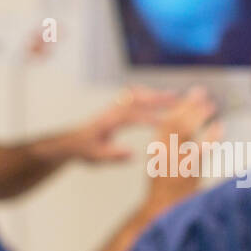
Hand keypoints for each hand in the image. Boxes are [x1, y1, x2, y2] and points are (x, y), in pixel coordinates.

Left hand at [64, 86, 179, 163]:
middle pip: (138, 100)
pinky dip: (148, 94)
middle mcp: (113, 110)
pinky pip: (134, 96)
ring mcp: (115, 107)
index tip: (166, 121)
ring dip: (155, 95)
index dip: (150, 118)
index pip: (133, 116)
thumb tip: (132, 154)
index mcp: (109, 121)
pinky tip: (159, 97)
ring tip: (174, 96)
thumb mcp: (97, 156)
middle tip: (177, 99)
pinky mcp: (117, 107)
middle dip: (158, 99)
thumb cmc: (85, 149)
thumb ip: (114, 155)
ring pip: (138, 95)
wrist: (73, 141)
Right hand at [142, 86, 220, 215]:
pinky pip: (199, 150)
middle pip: (174, 122)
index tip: (191, 94)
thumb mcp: (163, 162)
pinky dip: (210, 137)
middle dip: (189, 105)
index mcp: (155, 150)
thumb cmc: (167, 188)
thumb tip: (186, 124)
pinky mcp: (186, 173)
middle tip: (203, 94)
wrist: (164, 212)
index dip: (179, 106)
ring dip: (198, 116)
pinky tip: (220, 127)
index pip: (166, 121)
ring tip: (211, 106)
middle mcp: (161, 153)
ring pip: (184, 131)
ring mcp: (173, 162)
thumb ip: (171, 144)